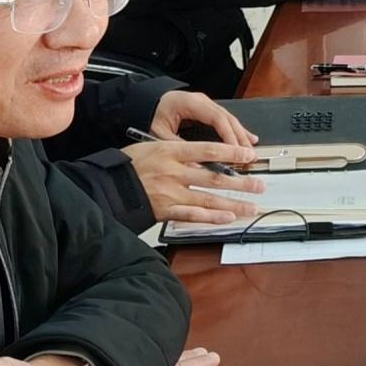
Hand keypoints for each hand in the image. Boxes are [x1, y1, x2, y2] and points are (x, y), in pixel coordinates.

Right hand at [122, 140, 264, 224]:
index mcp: (170, 152)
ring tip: (252, 206)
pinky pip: (193, 216)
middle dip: (241, 183)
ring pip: (209, 199)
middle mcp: (174, 173)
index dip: (232, 152)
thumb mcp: (152, 146)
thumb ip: (179, 152)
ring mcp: (170, 193)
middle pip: (214, 177)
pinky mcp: (166, 211)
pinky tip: (228, 218)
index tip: (249, 154)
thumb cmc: (130, 165)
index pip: (208, 150)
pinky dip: (212, 218)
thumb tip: (205, 156)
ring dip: (233, 203)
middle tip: (259, 185)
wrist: (107, 186)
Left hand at [151, 90, 255, 147]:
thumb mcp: (159, 131)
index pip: (217, 119)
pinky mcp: (207, 110)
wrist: (144, 101)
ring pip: (230, 119)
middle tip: (248, 154)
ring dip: (241, 135)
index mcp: (191, 103)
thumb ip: (177, 146)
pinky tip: (247, 137)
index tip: (235, 150)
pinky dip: (237, 130)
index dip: (229, 135)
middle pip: (228, 119)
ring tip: (250, 150)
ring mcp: (206, 104)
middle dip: (240, 137)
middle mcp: (202, 101)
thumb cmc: (150, 113)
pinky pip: (226, 119)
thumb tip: (194, 165)